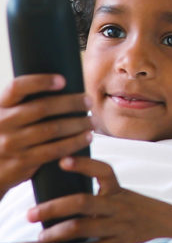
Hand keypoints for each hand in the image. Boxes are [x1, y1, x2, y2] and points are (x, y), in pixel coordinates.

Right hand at [0, 75, 91, 196]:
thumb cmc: (11, 134)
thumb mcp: (10, 115)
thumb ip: (28, 102)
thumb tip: (68, 84)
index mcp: (1, 106)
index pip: (17, 87)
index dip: (40, 81)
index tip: (63, 80)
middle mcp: (2, 123)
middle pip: (41, 107)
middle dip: (71, 103)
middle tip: (89, 101)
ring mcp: (10, 144)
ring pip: (51, 129)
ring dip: (77, 124)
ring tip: (92, 121)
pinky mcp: (21, 162)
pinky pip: (54, 150)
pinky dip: (74, 143)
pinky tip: (87, 137)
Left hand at [28, 155, 171, 242]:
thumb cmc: (149, 215)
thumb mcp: (130, 198)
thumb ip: (107, 194)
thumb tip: (76, 190)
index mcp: (121, 192)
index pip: (103, 171)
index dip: (83, 165)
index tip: (63, 160)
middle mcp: (120, 207)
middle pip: (81, 201)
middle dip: (52, 207)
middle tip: (30, 213)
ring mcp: (120, 227)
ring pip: (81, 228)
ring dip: (56, 233)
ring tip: (42, 237)